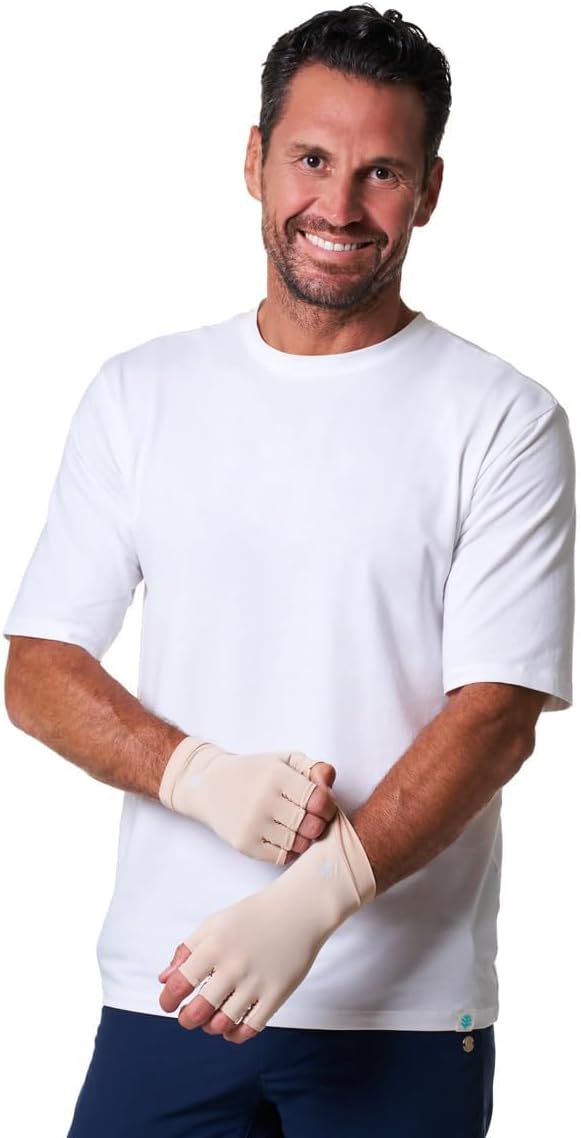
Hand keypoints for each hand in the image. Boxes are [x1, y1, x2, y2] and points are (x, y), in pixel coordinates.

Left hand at [157, 807, 375, 1042]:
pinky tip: (231, 1028)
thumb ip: (187, 950)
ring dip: (211, 1026)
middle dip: (187, 1019)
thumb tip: (164, 979)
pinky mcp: (277, 994)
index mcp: (214, 946)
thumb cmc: (254, 915)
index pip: (179, 983)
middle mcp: (233, 966)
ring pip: (223, 1023)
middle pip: (198, 1011)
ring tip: (210, 1019)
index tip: (168, 1004)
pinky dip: (236, 1035)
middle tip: (187, 1016)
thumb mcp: (214, 923)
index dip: (168, 999)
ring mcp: (256, 982)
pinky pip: (251, 1028)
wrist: (299, 910)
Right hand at [160, 737, 337, 865]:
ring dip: (304, 838)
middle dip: (318, 824)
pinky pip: (282, 857)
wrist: (210, 785)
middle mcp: (263, 800)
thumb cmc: (255, 772)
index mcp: (276, 776)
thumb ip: (313, 768)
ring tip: (296, 826)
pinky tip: (283, 835)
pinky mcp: (245, 845)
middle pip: (311, 826)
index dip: (327, 806)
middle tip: (312, 819)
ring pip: (298, 844)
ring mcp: (252, 825)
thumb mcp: (284, 760)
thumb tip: (329, 782)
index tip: (322, 806)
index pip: (318, 801)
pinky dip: (289, 849)